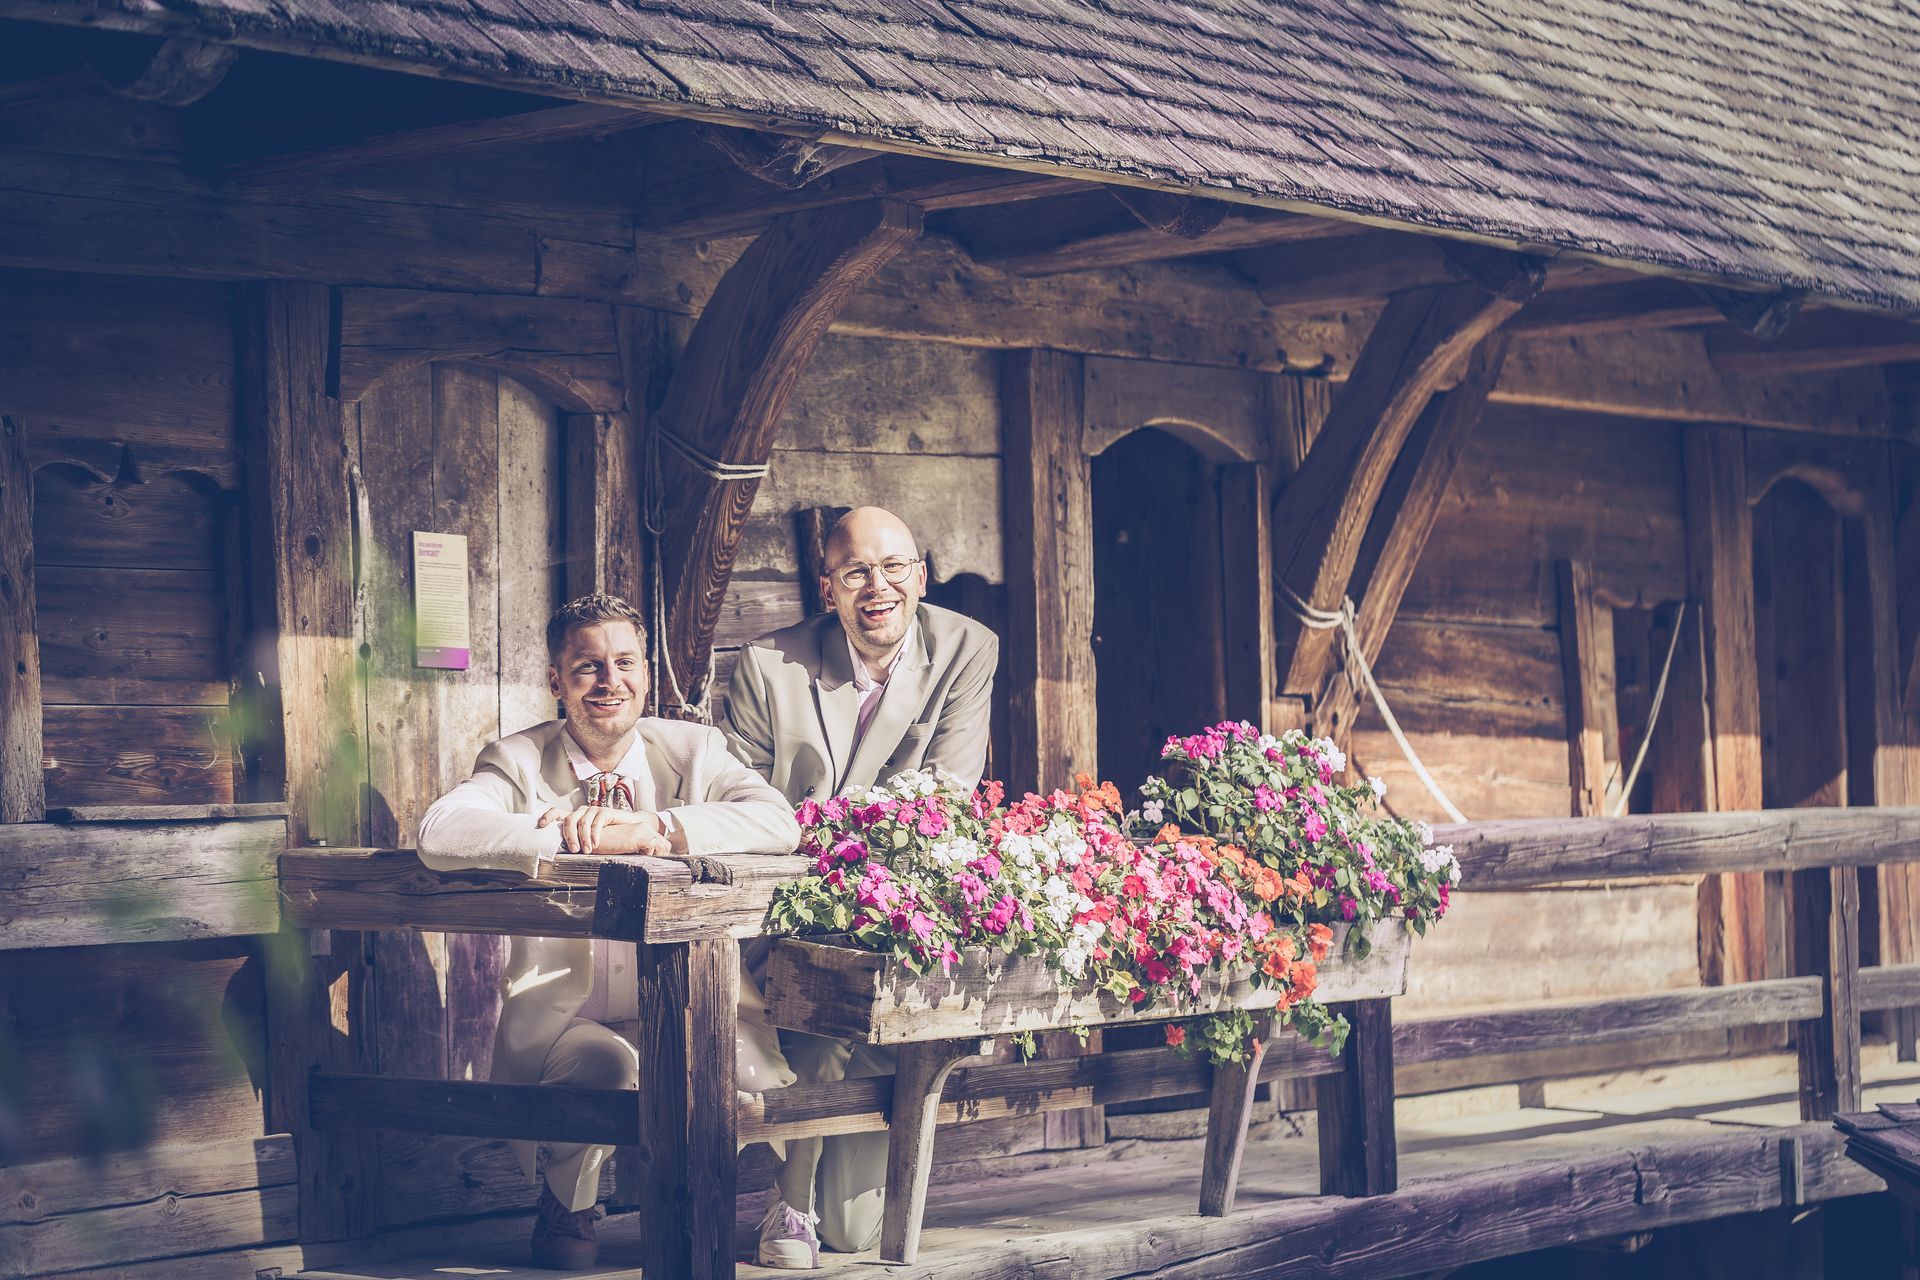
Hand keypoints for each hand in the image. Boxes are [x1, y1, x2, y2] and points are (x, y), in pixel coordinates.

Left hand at [538, 805, 660, 853]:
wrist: (630, 829)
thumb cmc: (608, 837)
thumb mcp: (589, 840)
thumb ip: (577, 841)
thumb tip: (560, 853)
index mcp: (575, 818)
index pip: (558, 812)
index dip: (548, 816)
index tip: (541, 825)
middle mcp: (583, 812)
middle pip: (569, 819)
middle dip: (569, 836)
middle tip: (574, 850)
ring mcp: (594, 810)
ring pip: (582, 821)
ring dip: (583, 838)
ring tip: (587, 850)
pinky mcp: (605, 811)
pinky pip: (597, 822)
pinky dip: (595, 834)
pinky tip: (596, 843)